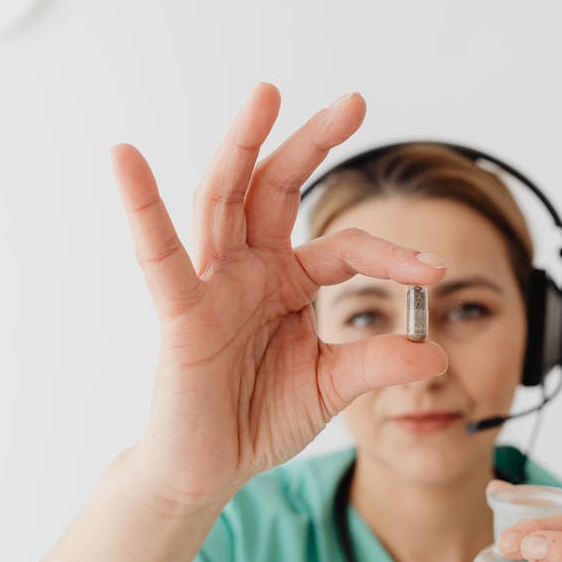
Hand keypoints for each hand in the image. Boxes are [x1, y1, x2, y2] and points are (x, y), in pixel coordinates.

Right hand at [110, 83, 448, 514]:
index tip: (434, 272)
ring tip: (266, 95)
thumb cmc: (260, 416)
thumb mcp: (330, 385)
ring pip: (223, 199)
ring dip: (242, 145)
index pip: (344, 248)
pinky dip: (141, 207)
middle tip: (354, 101)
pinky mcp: (180, 312)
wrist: (212, 466)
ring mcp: (212, 283)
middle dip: (311, 142)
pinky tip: (126, 160)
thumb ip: (376, 363)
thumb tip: (435, 352)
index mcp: (288, 279)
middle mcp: (249, 268)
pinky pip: (160, 257)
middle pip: (276, 188)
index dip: (390, 256)